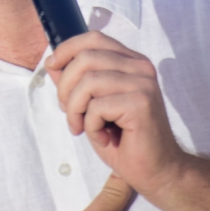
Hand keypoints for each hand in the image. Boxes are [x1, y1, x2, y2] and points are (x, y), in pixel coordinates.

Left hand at [45, 31, 182, 196]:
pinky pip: (97, 106)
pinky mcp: (142, 103)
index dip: (67, 49)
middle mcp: (141, 67)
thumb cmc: (124, 140)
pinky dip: (91, 126)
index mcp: (131, 62)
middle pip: (86, 57)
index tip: (52, 66)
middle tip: (70, 113)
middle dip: (65, 87)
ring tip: (82, 127)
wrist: (157, 172)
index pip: (94, 38)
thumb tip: (52, 63)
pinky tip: (104, 138)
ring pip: (88, 81)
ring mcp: (144, 83)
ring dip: (75, 109)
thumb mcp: (91, 106)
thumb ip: (75, 83)